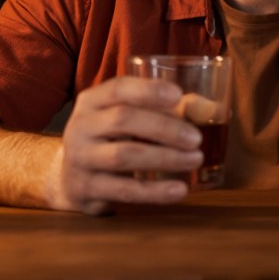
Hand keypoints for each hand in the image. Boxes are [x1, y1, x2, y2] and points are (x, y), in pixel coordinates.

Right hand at [51, 77, 203, 214]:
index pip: (118, 88)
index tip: (178, 95)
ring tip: (195, 159)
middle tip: (196, 138)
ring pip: (124, 155)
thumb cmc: (110, 138)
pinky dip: (155, 191)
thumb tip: (210, 108)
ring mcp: (80, 159)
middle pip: (123, 120)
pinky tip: (180, 190)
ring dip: (165, 157)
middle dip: (164, 128)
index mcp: (92, 101)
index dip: (148, 90)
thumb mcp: (125, 116)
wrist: (69, 177)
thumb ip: (165, 109)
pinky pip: (125, 190)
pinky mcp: (86, 189)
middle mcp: (81, 126)